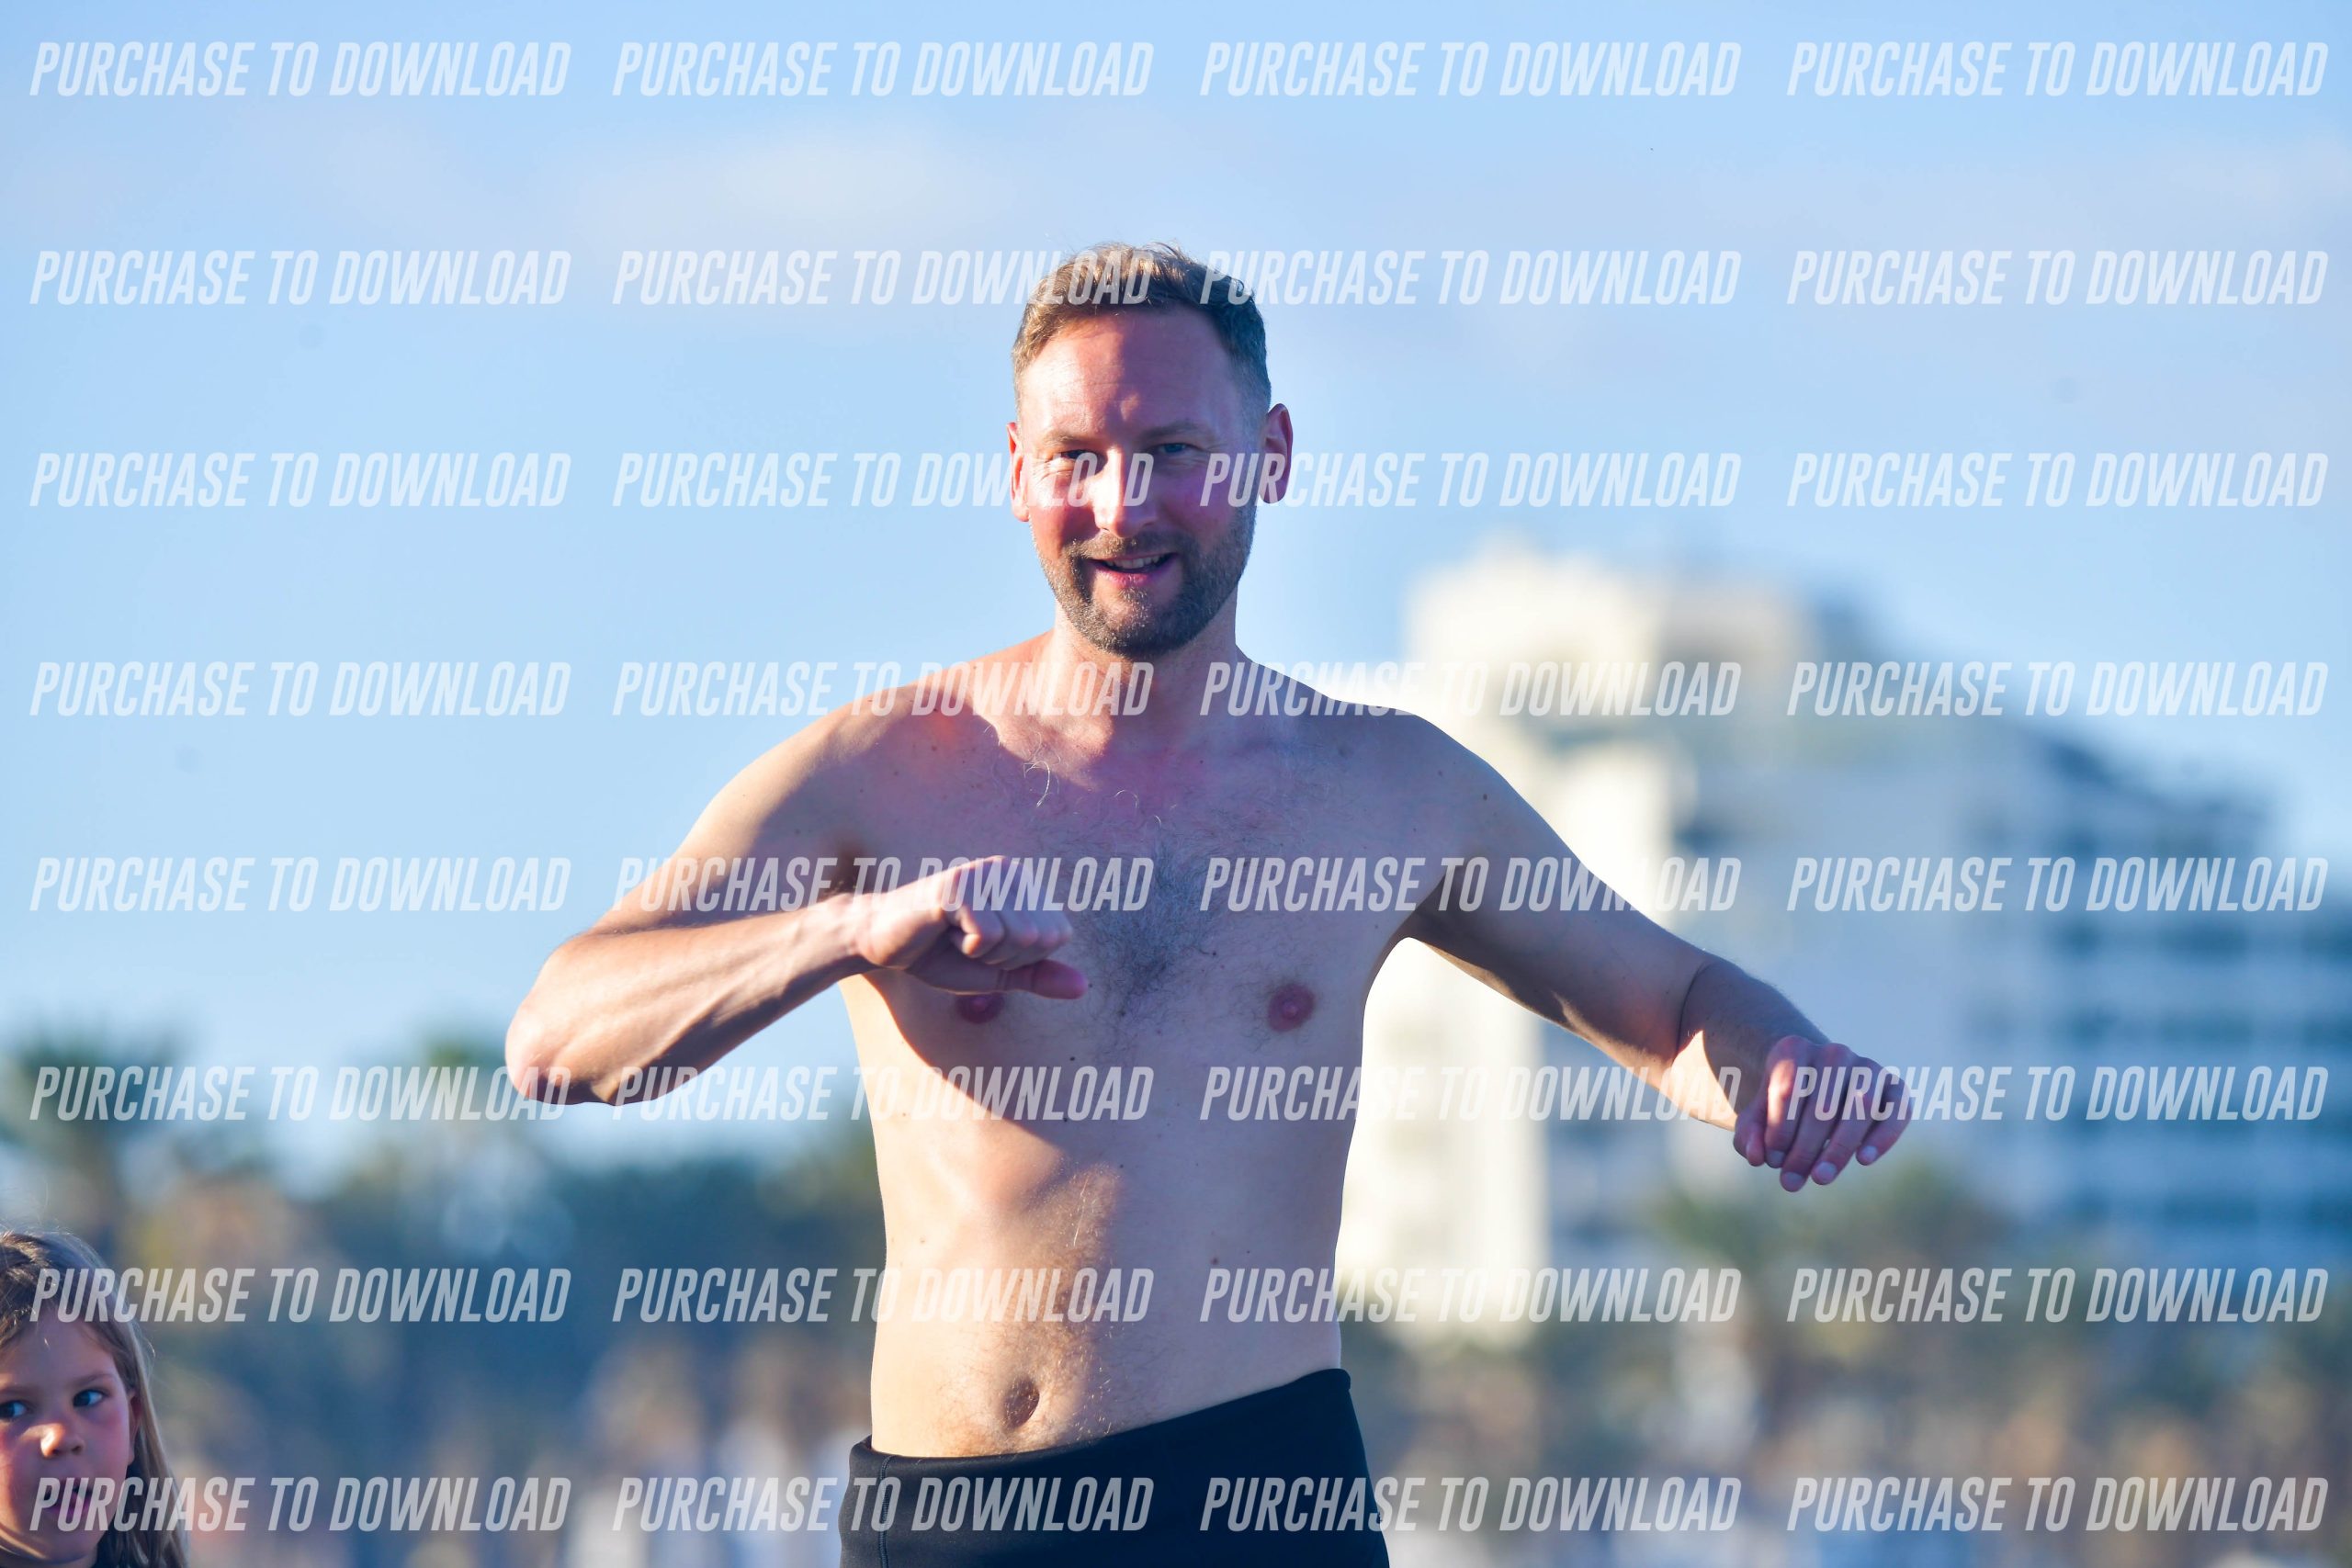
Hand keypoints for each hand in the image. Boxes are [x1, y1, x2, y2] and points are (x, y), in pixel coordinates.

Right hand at [851, 857, 1088, 1000]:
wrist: (882, 946)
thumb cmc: (939, 954)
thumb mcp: (997, 972)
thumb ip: (1038, 975)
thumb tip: (1084, 987)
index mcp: (1023, 885)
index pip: (1057, 937)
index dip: (1021, 959)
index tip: (985, 947)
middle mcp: (1008, 871)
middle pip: (1040, 939)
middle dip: (1003, 958)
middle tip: (966, 944)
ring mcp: (983, 874)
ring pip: (1018, 938)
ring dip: (983, 954)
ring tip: (953, 936)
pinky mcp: (958, 886)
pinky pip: (988, 935)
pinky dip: (965, 948)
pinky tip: (942, 932)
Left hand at [1732, 1036, 1908, 1191]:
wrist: (1816, 1088)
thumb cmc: (1783, 1107)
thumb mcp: (1758, 1118)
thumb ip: (1750, 1134)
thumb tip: (1757, 1156)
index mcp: (1795, 1049)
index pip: (1787, 1090)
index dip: (1779, 1130)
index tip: (1771, 1161)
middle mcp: (1834, 1053)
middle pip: (1822, 1104)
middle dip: (1805, 1148)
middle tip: (1791, 1181)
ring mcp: (1868, 1067)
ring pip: (1861, 1106)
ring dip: (1840, 1147)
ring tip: (1820, 1178)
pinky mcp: (1895, 1087)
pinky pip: (1897, 1111)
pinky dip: (1884, 1136)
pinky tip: (1863, 1160)